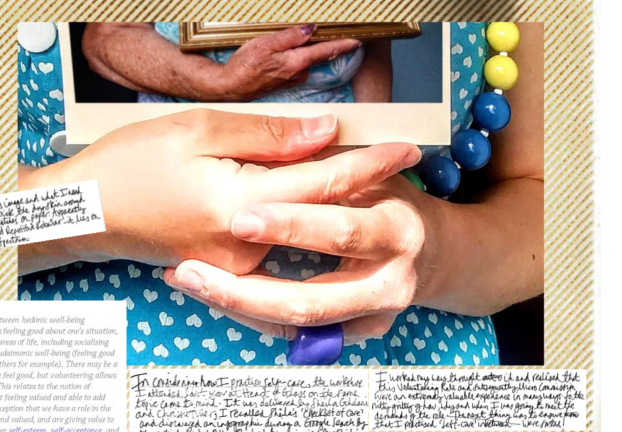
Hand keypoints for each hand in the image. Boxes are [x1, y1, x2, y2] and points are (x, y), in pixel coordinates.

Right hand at [27, 109, 420, 275]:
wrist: (86, 212)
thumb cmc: (130, 166)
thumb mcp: (196, 130)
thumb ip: (266, 136)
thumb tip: (323, 134)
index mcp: (241, 205)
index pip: (324, 180)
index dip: (369, 162)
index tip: (405, 150)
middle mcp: (246, 246)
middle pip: (323, 215)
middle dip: (365, 189)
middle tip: (398, 167)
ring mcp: (236, 266)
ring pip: (304, 235)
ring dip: (334, 210)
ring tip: (360, 186)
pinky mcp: (226, 271)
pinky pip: (278, 251)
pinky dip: (300, 232)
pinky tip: (311, 215)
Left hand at [163, 174, 441, 344]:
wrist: (434, 256)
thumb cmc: (394, 204)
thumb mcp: (373, 173)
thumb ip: (336, 161)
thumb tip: (311, 129)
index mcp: (396, 230)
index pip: (338, 231)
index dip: (289, 225)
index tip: (240, 219)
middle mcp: (390, 283)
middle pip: (309, 300)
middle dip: (244, 289)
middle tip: (190, 270)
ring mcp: (373, 317)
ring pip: (295, 326)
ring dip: (236, 306)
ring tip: (187, 280)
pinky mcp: (356, 335)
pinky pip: (298, 335)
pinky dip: (254, 317)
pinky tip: (216, 296)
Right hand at [216, 24, 362, 100]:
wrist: (230, 86)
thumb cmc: (244, 66)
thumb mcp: (266, 44)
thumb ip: (290, 37)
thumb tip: (311, 29)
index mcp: (296, 62)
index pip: (326, 50)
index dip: (344, 43)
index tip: (359, 38)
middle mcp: (298, 73)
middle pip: (318, 55)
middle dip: (326, 45)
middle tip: (334, 32)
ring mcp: (292, 79)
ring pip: (306, 61)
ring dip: (307, 52)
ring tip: (300, 40)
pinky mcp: (284, 82)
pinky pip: (297, 67)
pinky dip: (296, 59)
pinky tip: (285, 55)